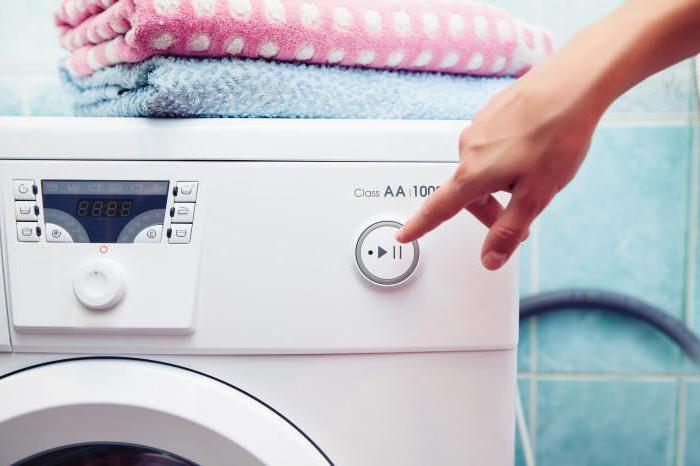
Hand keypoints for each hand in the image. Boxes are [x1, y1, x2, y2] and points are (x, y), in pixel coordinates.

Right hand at [396, 68, 597, 269]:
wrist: (574, 83)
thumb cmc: (557, 134)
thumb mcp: (536, 196)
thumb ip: (509, 231)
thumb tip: (490, 259)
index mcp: (474, 173)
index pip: (439, 208)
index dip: (420, 226)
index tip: (404, 235)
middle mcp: (469, 148)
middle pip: (468, 192)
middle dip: (491, 209)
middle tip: (521, 219)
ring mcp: (479, 126)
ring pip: (482, 168)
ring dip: (502, 181)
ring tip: (537, 174)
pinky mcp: (493, 111)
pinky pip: (492, 145)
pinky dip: (508, 156)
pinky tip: (536, 149)